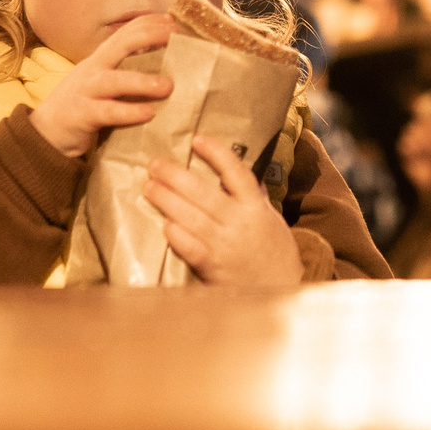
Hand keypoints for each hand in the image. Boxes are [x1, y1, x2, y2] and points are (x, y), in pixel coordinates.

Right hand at [28, 17, 175, 156]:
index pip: (127, 31)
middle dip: (150, 36)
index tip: (177, 20)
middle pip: (122, 44)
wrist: (45, 133)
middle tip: (178, 37)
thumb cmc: (85, 105)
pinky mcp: (81, 115)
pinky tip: (149, 113)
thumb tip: (170, 68)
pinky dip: (128, 112)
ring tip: (168, 85)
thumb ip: (129, 72)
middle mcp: (94, 68)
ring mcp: (86, 90)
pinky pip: (107, 112)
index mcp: (102, 58)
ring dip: (142, 81)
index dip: (152, 23)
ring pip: (115, 81)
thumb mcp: (105, 82)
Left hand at [145, 136, 304, 288]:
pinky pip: (190, 248)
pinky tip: (163, 224)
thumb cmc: (275, 251)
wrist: (281, 289)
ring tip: (149, 187)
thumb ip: (254, 195)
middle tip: (154, 165)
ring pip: (191, 217)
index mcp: (255, 206)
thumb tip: (235, 171)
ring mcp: (225, 245)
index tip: (197, 139)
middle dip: (175, 176)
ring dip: (167, 200)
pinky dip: (176, 235)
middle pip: (203, 193)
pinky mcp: (213, 268)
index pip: (236, 172)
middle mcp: (239, 222)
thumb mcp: (271, 218)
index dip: (216, 153)